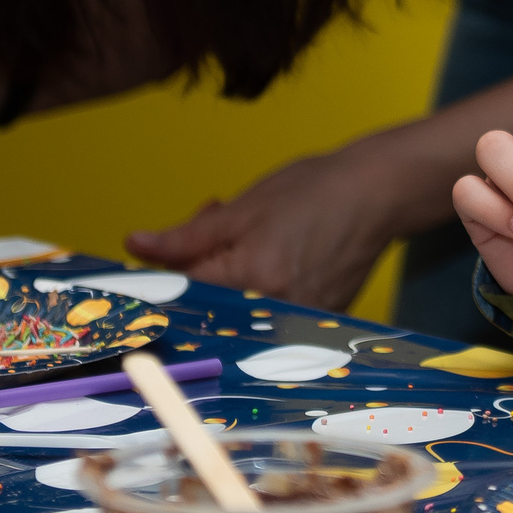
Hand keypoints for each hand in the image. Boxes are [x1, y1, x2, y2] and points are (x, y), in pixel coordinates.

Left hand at [125, 148, 401, 310]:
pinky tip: (273, 257)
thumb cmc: (311, 190)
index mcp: (248, 278)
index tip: (152, 272)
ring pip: (239, 312)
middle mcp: (272, 309)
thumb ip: (186, 234)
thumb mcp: (243, 206)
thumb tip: (134, 245)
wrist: (379, 192)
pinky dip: (259, 291)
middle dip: (201, 277)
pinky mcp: (316, 322)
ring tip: (251, 241)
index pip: (182, 296)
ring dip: (230, 283)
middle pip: (212, 308)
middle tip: (215, 231)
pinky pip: (268, 315)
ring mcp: (298, 321)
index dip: (162, 282)